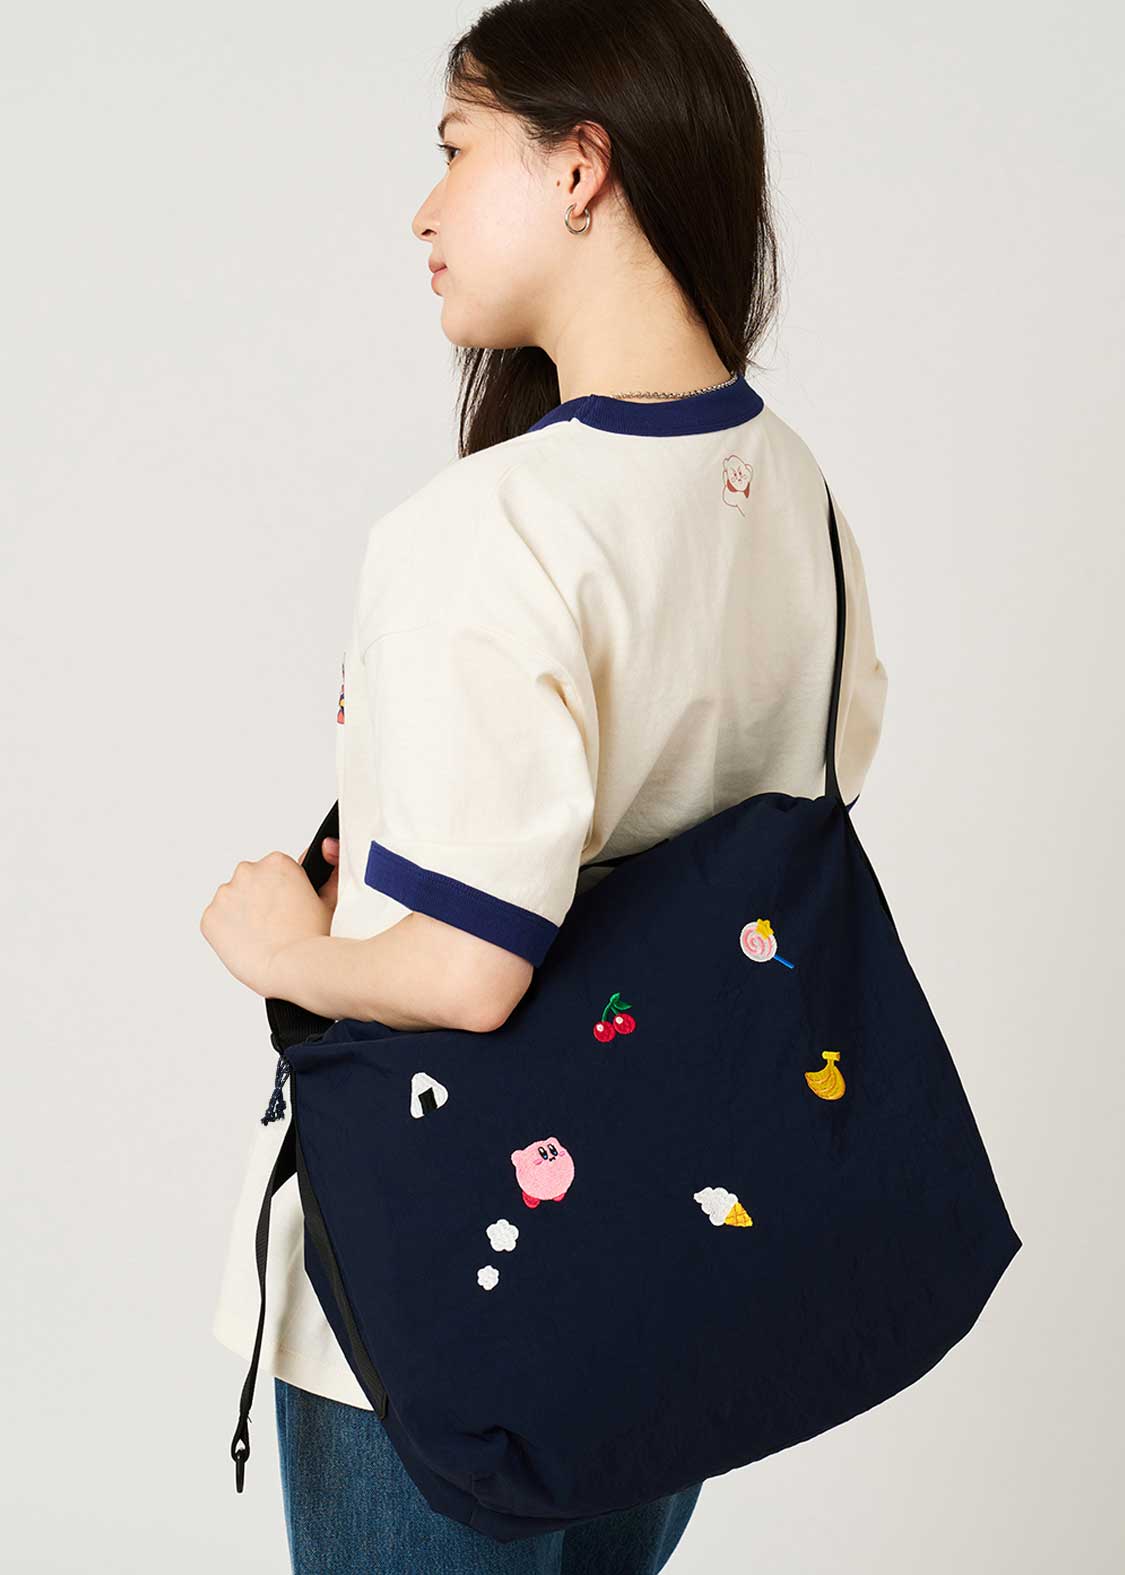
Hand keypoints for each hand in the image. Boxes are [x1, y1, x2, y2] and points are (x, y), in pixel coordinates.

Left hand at [200, 844, 336, 997]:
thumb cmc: (312, 939)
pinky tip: (246, 944)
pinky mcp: (210, 918)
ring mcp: (225, 895)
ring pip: (231, 901)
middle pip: (249, 882)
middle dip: (258, 899)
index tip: (285, 907)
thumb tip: (326, 858)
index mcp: (276, 862)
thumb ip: (324, 875)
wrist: (292, 967)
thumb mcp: (328, 900)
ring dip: (241, 914)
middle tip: (275, 924)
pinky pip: (215, 922)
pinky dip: (225, 933)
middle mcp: (247, 872)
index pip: (273, 870)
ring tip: (261, 937)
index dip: (280, 890)